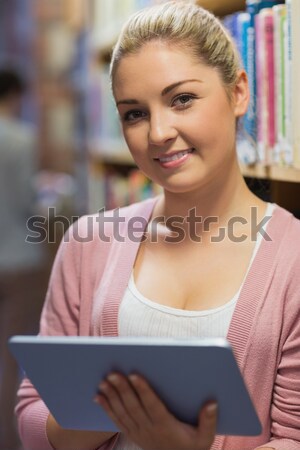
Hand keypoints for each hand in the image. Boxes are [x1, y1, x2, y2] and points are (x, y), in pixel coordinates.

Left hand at [94, 372, 216, 449]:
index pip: (152, 405)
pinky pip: (117, 421)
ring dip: (112, 396)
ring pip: (122, 412)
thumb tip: (212, 402)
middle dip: (122, 389)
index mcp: (166, 426)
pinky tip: (98, 396)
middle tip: (112, 373)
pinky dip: (107, 408)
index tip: (134, 375)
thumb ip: (209, 421)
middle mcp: (149, 429)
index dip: (143, 390)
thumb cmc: (192, 447)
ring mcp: (138, 433)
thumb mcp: (205, 439)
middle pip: (133, 406)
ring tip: (103, 381)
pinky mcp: (132, 434)